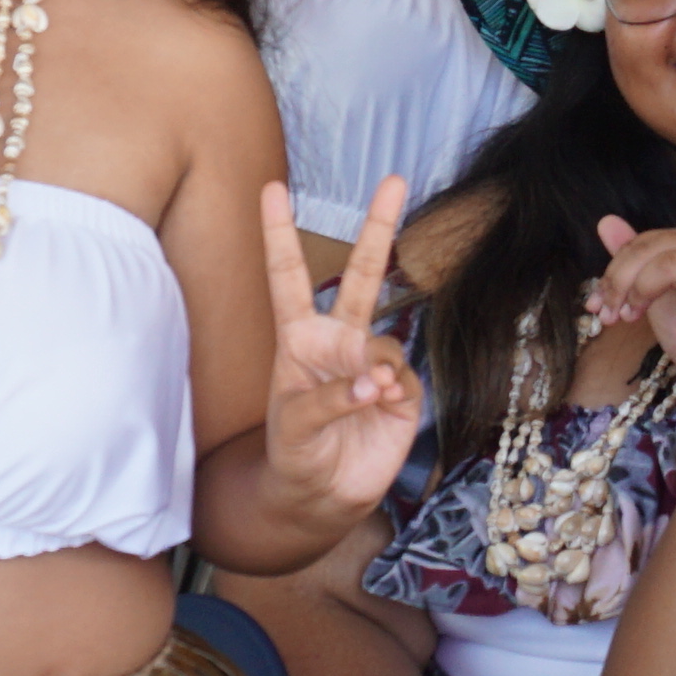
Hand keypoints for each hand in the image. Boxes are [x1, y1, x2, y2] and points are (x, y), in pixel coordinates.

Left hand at [253, 176, 425, 535]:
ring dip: (375, 367)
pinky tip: (382, 405)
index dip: (279, 232)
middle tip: (395, 179)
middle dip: (379, 226)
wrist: (323, 496)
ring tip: (367, 396)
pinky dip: (391, 390)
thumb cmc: (294, 453)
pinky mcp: (401, 391)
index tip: (272, 188)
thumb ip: (328, 398)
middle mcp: (338, 340)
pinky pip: (402, 377)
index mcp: (299, 337)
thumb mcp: (294, 426)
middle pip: (361, 273)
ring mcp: (371, 362)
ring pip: (384, 340)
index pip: (287, 276)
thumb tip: (373, 381)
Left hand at [591, 214, 675, 421]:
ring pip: (669, 261)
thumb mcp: (651, 293)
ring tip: (630, 317)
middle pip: (649, 248)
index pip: (638, 244)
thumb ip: (630, 261)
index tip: (594, 305)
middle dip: (619, 282)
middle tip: (609, 315)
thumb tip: (606, 223)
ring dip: (641, 289)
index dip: (611, 273)